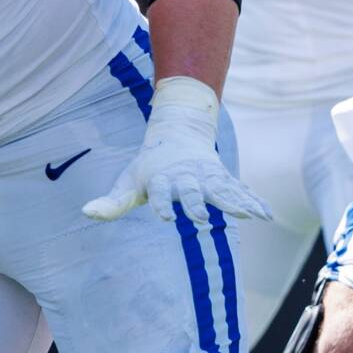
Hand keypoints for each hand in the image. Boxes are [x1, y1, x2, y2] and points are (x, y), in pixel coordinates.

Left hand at [83, 75, 271, 222]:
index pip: (159, 192)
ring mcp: (206, 176)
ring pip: (221, 190)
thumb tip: (87, 212)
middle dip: (197, 204)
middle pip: (192, 191)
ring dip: (235, 203)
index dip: (161, 203)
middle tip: (202, 220)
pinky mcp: (222, 178)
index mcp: (161, 178)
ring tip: (250, 216)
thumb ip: (111, 202)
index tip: (167, 217)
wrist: (179, 132)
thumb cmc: (149, 166)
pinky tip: (266, 214)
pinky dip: (253, 201)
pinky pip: (239, 191)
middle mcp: (185, 177)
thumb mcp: (128, 182)